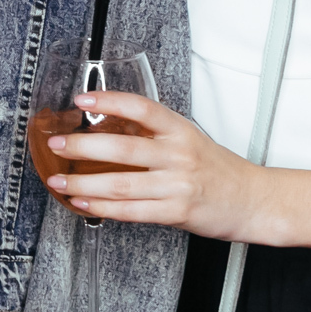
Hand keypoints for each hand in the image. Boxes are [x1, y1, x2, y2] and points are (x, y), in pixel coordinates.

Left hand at [42, 91, 265, 238]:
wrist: (255, 201)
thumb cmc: (219, 170)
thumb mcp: (190, 139)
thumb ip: (155, 135)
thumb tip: (106, 129)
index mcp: (181, 130)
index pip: (142, 108)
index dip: (109, 101)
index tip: (81, 100)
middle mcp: (179, 154)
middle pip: (123, 148)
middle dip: (82, 146)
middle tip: (56, 143)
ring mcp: (177, 185)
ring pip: (121, 183)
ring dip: (84, 182)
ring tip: (60, 179)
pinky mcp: (176, 211)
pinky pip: (131, 211)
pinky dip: (102, 207)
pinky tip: (83, 203)